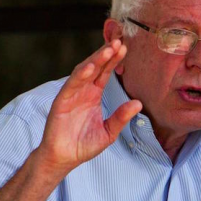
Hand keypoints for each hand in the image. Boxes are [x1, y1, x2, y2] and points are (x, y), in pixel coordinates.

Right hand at [36, 39, 141, 175]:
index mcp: (94, 95)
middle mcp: (83, 91)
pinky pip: (71, 85)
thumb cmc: (84, 145)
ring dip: (95, 60)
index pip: (105, 73)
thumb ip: (121, 117)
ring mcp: (71, 94)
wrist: (64, 158)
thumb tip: (138, 104)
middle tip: (118, 42)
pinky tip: (90, 67)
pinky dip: (80, 75)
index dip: (114, 60)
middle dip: (106, 54)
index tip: (125, 48)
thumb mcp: (108, 132)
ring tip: (108, 49)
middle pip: (96, 67)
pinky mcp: (61, 101)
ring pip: (83, 72)